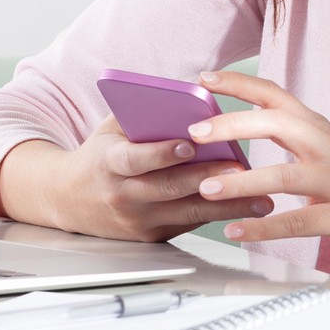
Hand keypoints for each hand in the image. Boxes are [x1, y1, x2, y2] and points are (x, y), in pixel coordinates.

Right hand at [0, 114, 270, 241]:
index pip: (135, 159)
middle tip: (242, 170)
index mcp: (109, 162)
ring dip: (227, 206)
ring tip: (260, 197)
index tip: (189, 144)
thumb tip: (190, 92)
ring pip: (187, 213)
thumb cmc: (99, 154)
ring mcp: (137, 220)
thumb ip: (145, 114)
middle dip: (208, 179)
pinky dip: (219, 216)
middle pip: (169, 188)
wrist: (69, 199)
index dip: (161, 153)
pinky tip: (247, 210)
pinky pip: (189, 224)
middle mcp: (122, 195)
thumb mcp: (111, 128)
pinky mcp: (152, 236)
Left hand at [187, 71, 329, 291]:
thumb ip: (284, 137)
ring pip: (285, 175)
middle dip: (232, 124)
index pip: (276, 95)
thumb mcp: (318, 153)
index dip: (239, 83)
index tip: (204, 77)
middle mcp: (328, 147)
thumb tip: (228, 128)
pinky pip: (299, 221)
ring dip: (242, 180)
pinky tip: (236, 230)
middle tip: (195, 133)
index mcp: (317, 129)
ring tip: (207, 188)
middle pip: (278, 124)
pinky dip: (264, 227)